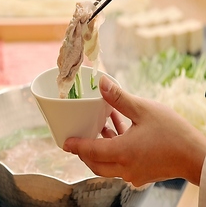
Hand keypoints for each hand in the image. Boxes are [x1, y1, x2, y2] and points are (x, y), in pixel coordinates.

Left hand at [63, 75, 205, 186]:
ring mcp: (133, 173)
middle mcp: (125, 168)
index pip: (91, 152)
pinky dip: (114, 149)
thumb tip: (102, 83)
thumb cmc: (173, 133)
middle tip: (79, 136)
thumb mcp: (144, 110)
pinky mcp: (141, 173)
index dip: (76, 146)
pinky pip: (120, 163)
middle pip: (95, 163)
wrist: (196, 155)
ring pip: (107, 165)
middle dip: (84, 151)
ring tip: (100, 127)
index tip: (65, 142)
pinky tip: (118, 129)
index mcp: (123, 153)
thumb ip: (120, 98)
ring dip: (100, 148)